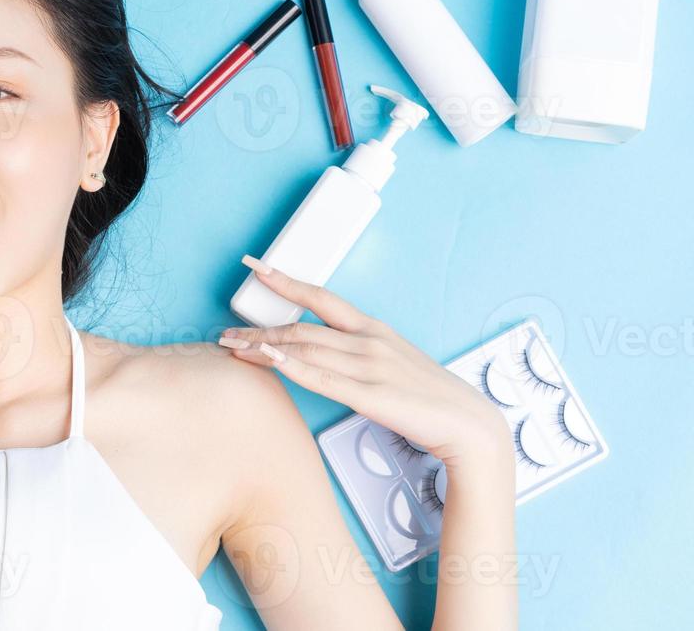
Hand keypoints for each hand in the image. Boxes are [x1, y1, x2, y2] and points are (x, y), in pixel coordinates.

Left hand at [219, 256, 509, 467]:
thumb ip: (361, 356)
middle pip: (301, 326)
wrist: (469, 425)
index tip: (256, 268)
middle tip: (224, 333)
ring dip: (263, 346)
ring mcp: (369, 366)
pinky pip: (321, 376)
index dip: (286, 281)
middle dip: (258, 328)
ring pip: (304, 347)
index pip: (321, 297)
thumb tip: (329, 356)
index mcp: (374, 329)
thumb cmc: (431, 398)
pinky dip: (291, 365)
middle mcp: (368, 340)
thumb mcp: (394, 364)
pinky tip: (268, 359)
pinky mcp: (370, 394)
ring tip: (231, 348)